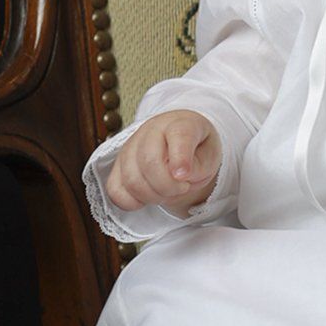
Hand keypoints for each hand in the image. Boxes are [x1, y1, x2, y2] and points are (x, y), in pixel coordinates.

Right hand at [105, 110, 222, 216]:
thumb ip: (198, 167)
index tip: (184, 177)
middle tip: (182, 188)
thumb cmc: (196, 148)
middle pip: (149, 162)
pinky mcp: (117, 166)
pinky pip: (115, 190)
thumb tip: (178, 177)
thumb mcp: (210, 155)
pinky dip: (132, 202)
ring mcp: (129, 147)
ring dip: (153, 196)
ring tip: (168, 192)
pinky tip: (147, 198)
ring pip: (132, 180)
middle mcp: (150, 131)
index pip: (178, 135)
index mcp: (179, 123)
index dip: (180, 158)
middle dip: (168, 187)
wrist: (181, 141)